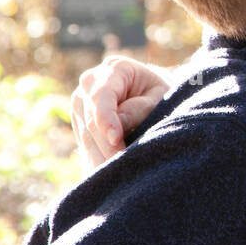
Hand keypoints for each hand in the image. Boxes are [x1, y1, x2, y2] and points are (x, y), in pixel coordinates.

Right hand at [70, 55, 170, 169]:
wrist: (156, 93)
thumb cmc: (164, 93)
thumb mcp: (161, 96)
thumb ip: (140, 109)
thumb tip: (115, 130)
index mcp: (116, 68)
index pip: (102, 95)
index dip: (106, 118)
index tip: (115, 139)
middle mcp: (92, 81)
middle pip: (91, 118)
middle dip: (105, 145)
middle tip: (120, 167)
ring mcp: (82, 100)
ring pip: (85, 133)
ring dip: (98, 156)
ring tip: (113, 176)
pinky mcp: (81, 119)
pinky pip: (84, 141)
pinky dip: (95, 157)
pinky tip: (104, 173)